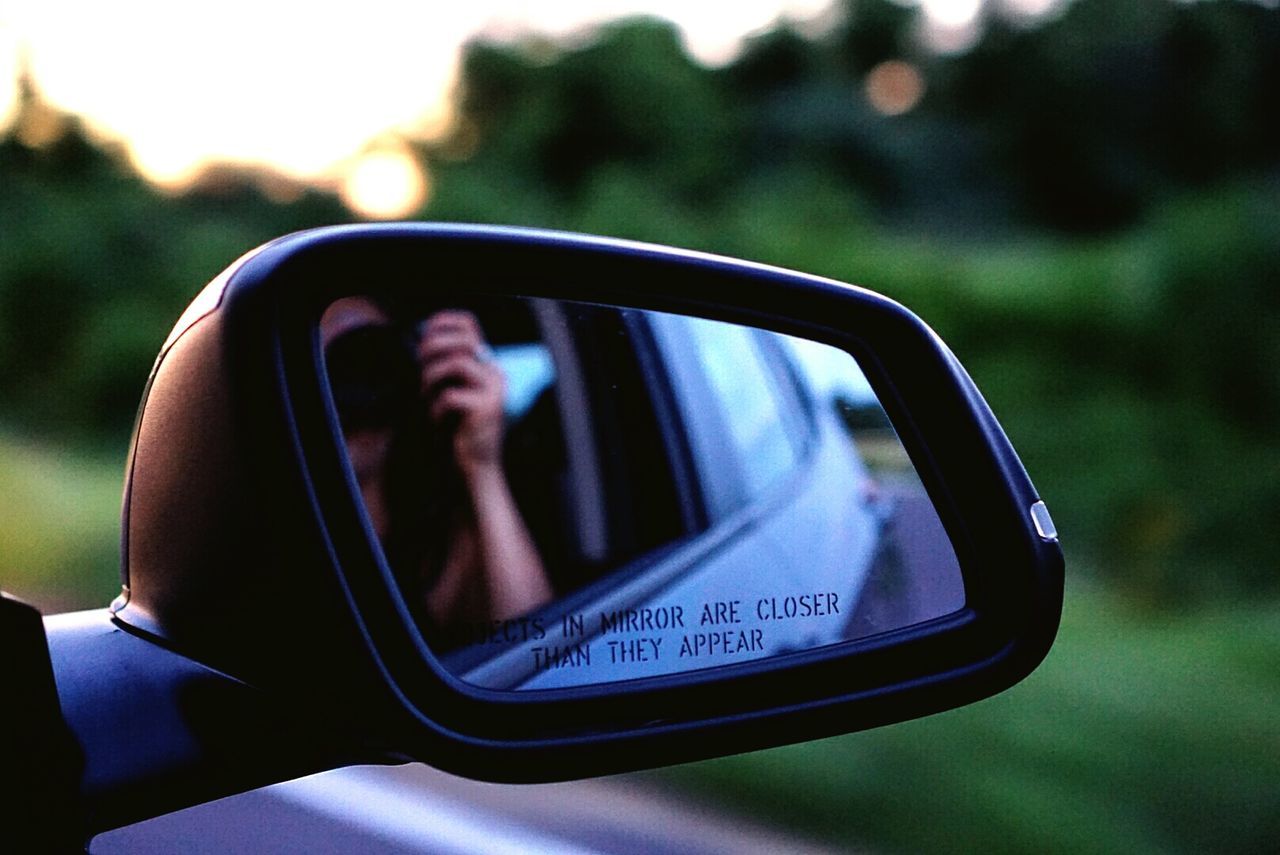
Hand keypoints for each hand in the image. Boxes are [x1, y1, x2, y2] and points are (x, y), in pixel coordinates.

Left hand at [418, 310, 505, 477]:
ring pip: (455, 363)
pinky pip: (450, 395)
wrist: (476, 467)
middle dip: (433, 349)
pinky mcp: (486, 408)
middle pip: (463, 338)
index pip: (469, 325)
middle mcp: (495, 373)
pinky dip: (436, 407)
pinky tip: (438, 420)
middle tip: (420, 370)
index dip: (442, 323)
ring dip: (431, 379)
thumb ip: (444, 368)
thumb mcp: (452, 392)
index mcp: (487, 366)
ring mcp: (494, 390)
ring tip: (426, 397)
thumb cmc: (458, 431)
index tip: (422, 338)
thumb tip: (420, 345)